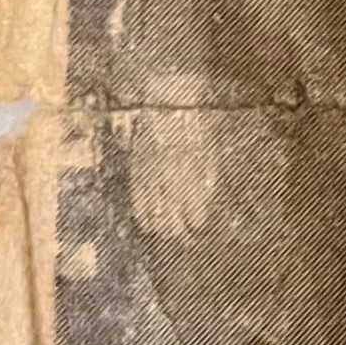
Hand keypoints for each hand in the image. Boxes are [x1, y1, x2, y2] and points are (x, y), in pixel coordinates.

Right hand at [128, 110, 218, 236]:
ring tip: (165, 231)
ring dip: (160, 227)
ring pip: (153, 214)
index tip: (196, 225)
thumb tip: (203, 210)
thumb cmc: (194, 134)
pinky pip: (137, 201)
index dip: (196, 222)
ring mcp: (151, 177)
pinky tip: (147, 221)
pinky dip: (142, 215)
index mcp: (193, 176)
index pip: (194, 213)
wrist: (166, 109)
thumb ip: (207, 184)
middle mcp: (171, 180)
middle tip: (181, 234)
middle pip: (172, 220)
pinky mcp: (136, 172)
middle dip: (177, 232)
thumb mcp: (209, 157)